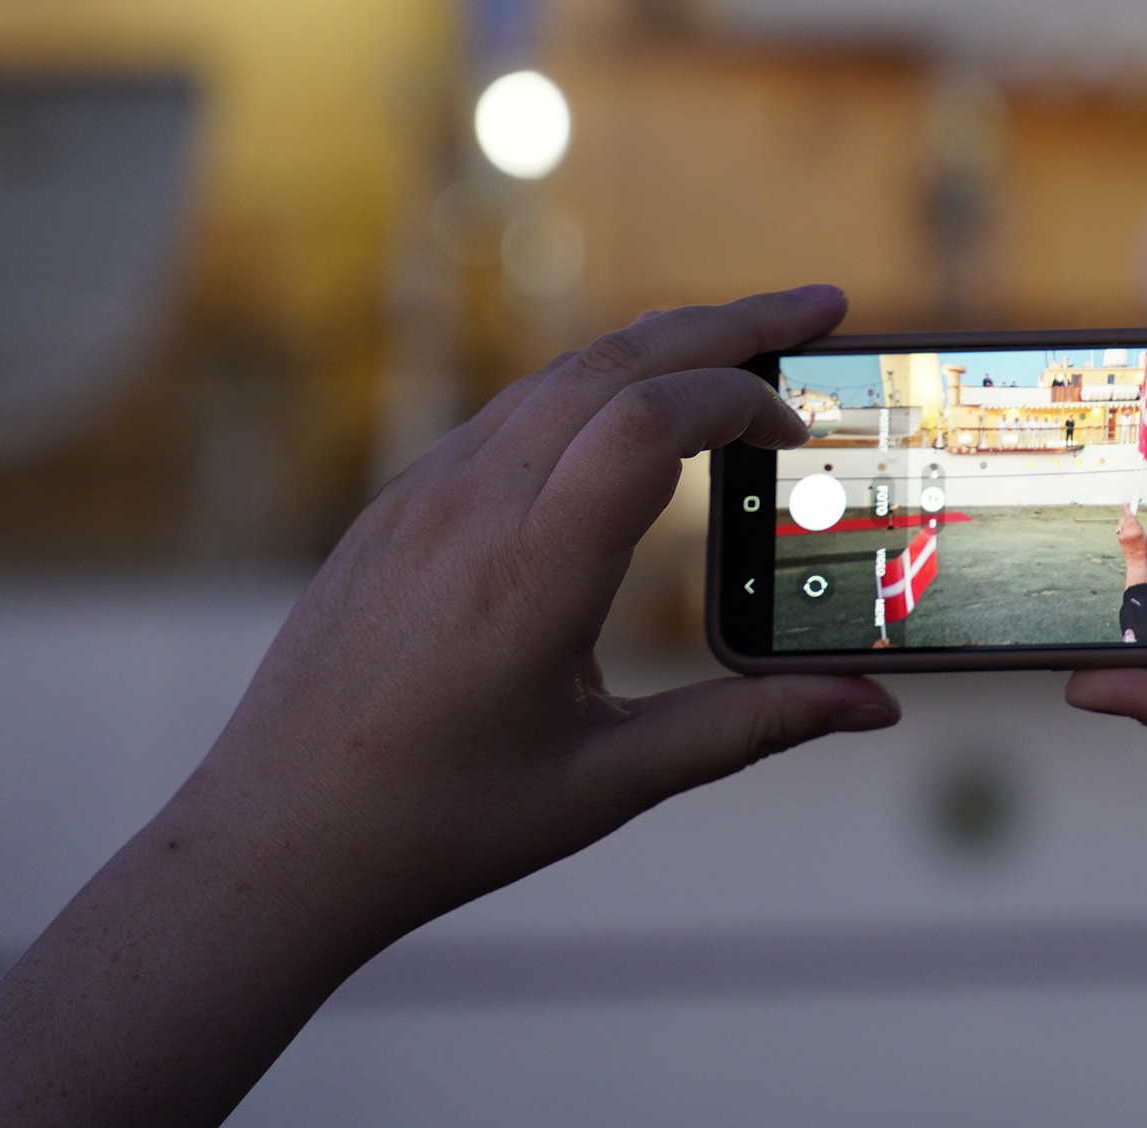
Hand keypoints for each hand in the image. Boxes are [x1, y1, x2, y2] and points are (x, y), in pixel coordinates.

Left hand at [0, 287, 902, 1127]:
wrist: (268, 841)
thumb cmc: (442, 823)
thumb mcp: (610, 784)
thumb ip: (749, 726)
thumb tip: (878, 706)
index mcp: (529, 575)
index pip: (646, 420)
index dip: (739, 398)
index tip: (798, 432)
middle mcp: (472, 510)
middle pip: (614, 360)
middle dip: (730, 321)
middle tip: (822, 304)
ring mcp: (424, 497)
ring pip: (560, 373)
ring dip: (662, 342)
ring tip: (746, 344)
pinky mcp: (398, 507)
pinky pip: (511, 409)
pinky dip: (598, 383)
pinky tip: (639, 412)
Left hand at [1116, 503, 1146, 581]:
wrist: (1136, 560)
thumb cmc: (1143, 548)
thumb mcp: (1144, 535)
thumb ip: (1137, 526)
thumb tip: (1132, 519)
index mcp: (1135, 530)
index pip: (1130, 517)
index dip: (1127, 510)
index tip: (1126, 504)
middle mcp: (1127, 532)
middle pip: (1124, 519)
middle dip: (1126, 516)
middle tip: (1130, 515)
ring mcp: (1122, 536)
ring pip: (1121, 524)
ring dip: (1125, 523)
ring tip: (1131, 528)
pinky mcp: (1119, 539)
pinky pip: (1120, 530)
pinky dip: (1124, 529)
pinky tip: (1128, 534)